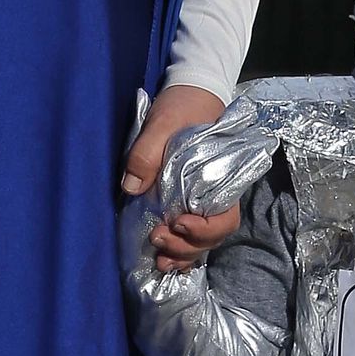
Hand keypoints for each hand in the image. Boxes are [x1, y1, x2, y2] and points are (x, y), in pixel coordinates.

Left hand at [121, 85, 240, 271]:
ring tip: (160, 261)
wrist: (189, 94)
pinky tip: (162, 261)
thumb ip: (147, 152)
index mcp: (220, 178)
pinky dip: (179, 252)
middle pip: (212, 236)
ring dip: (182, 255)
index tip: (179, 222)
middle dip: (187, 246)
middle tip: (158, 238)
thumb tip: (131, 188)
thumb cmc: (182, 106)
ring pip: (201, 241)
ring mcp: (202, 201)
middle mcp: (215, 195)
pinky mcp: (187, 204)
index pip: (224, 217)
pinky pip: (189, 235)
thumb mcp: (161, 122)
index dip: (204, 229)